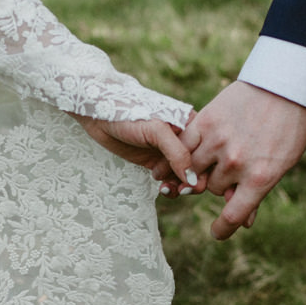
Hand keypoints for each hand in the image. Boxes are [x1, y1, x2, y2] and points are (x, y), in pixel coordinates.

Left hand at [72, 115, 201, 189]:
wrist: (98, 113)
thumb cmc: (129, 114)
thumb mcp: (156, 130)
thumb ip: (177, 153)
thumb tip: (192, 179)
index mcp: (190, 124)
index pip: (207, 151)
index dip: (204, 169)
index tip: (193, 184)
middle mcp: (183, 138)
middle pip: (199, 165)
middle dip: (193, 181)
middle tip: (182, 191)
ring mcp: (169, 151)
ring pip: (185, 175)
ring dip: (180, 186)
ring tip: (167, 189)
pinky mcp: (156, 161)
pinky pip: (170, 179)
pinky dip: (170, 187)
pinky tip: (162, 189)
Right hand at [182, 81, 305, 239]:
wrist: (284, 86)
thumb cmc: (288, 128)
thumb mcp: (280, 163)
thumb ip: (258, 191)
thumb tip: (245, 224)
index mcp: (260, 178)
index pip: (233, 215)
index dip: (223, 228)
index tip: (217, 232)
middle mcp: (237, 163)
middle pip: (212, 187)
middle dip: (219, 181)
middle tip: (229, 167)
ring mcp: (219, 142)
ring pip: (195, 169)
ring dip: (201, 166)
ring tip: (213, 154)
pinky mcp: (206, 122)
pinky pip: (184, 146)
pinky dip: (183, 153)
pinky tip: (185, 154)